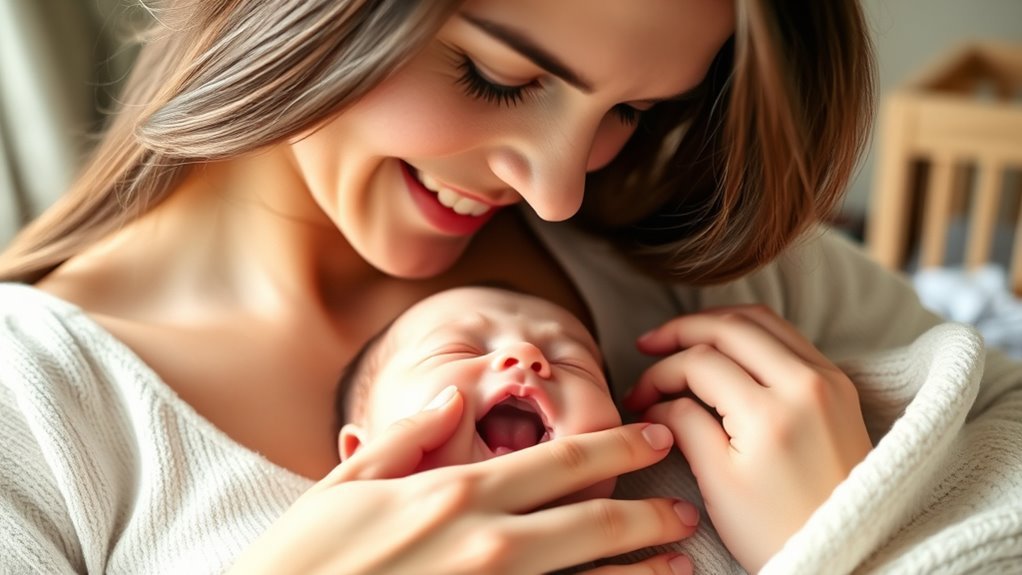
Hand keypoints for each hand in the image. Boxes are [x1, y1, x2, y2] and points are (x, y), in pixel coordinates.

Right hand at [231, 386, 700, 574]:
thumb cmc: (302, 560)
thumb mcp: (346, 484)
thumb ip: (408, 436)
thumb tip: (457, 400)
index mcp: (454, 493)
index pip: (558, 461)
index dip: (614, 447)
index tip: (651, 440)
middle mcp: (485, 543)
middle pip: (592, 522)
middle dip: (648, 513)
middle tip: (685, 507)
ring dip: (642, 571)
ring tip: (681, 563)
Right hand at [624, 306, 872, 571]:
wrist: (851, 557)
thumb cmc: (781, 532)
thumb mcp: (719, 485)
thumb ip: (685, 427)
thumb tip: (657, 402)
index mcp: (771, 413)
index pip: (699, 363)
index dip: (659, 373)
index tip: (640, 396)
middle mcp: (806, 383)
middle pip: (730, 326)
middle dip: (681, 330)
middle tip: (648, 344)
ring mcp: (829, 379)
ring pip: (762, 320)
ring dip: (716, 323)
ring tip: (681, 339)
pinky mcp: (840, 385)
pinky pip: (788, 337)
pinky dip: (750, 333)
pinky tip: (726, 350)